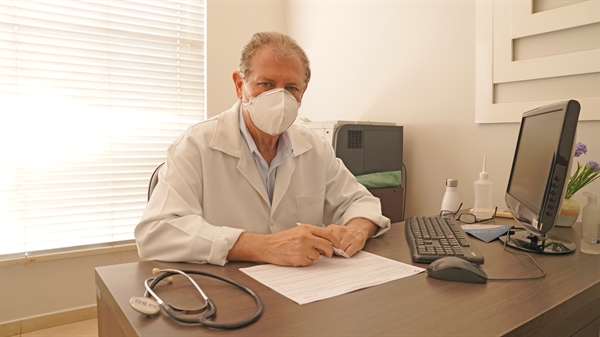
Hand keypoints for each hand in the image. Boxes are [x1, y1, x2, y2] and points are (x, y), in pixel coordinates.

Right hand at [227, 224, 342, 266]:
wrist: (268, 246)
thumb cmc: (281, 239)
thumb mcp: (297, 231)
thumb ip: (311, 234)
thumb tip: (325, 242)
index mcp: (306, 228)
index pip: (327, 234)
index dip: (335, 241)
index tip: (338, 246)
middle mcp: (305, 237)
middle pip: (326, 245)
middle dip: (329, 252)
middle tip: (328, 254)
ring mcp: (302, 247)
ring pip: (317, 255)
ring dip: (312, 256)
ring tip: (301, 253)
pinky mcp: (298, 258)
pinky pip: (309, 262)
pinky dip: (305, 262)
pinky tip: (297, 257)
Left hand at [325, 218, 376, 256]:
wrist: (358, 228)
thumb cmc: (344, 232)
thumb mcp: (333, 230)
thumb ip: (325, 237)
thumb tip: (319, 248)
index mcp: (334, 228)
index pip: (325, 241)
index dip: (324, 248)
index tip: (325, 250)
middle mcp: (342, 231)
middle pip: (332, 247)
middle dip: (332, 251)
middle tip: (334, 251)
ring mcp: (350, 236)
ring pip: (340, 251)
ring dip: (339, 253)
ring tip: (341, 250)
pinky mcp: (357, 242)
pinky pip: (348, 253)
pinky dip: (346, 255)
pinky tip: (347, 251)